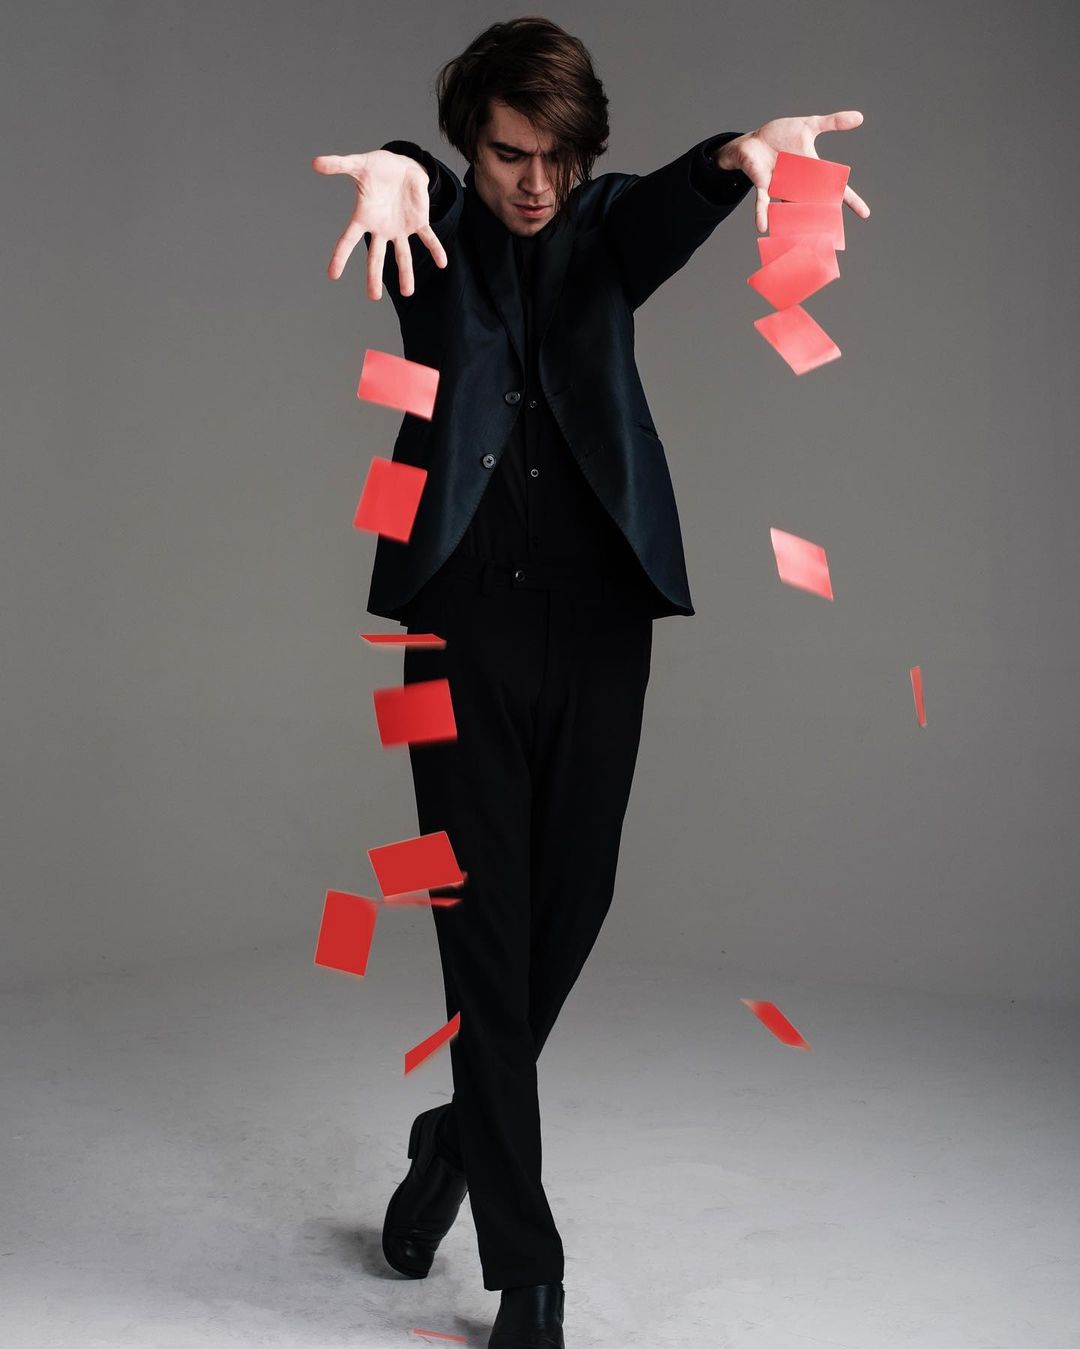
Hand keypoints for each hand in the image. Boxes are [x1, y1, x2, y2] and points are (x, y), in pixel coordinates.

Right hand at [311, 149, 448, 299]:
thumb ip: (338, 164)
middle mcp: (381, 229)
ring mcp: (400, 229)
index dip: (340, 257)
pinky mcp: (418, 222)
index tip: (332, 275)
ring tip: (407, 292)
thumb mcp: (358, 164)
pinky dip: (435, 250)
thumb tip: (314, 162)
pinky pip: (428, 238)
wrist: (401, 166)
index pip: (348, 240)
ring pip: (403, 255)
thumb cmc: (377, 167)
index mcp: (364, 218)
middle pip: (376, 257)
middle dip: (374, 276)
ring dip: (405, 273)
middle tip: (373, 297)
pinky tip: (442, 263)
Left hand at [716, 111, 870, 234]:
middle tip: (831, 238)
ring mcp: (780, 188)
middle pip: (814, 205)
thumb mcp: (809, 126)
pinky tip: (762, 226)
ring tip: (799, 242)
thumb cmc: (779, 136)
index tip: (865, 213)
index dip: (850, 200)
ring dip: (793, 224)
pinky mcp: (763, 186)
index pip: (835, 188)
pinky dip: (762, 213)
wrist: (753, 140)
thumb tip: (860, 117)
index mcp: (811, 172)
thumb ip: (833, 122)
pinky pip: (762, 202)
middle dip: (822, 220)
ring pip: (789, 209)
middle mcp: (798, 185)